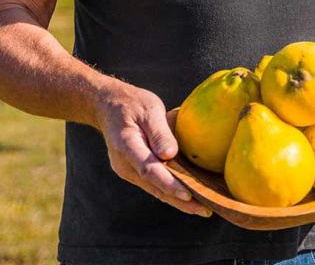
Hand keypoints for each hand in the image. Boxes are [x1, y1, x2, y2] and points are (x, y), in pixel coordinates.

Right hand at [93, 82, 212, 216]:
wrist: (108, 106)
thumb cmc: (132, 104)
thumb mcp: (149, 109)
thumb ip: (159, 132)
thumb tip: (170, 154)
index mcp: (126, 145)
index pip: (149, 170)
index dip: (169, 184)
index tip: (188, 195)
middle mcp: (124, 164)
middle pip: (154, 187)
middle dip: (180, 201)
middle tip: (205, 210)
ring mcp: (126, 170)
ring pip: (154, 190)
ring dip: (177, 202)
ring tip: (203, 209)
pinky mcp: (132, 172)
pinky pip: (153, 185)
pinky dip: (170, 193)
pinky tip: (188, 199)